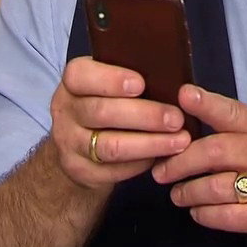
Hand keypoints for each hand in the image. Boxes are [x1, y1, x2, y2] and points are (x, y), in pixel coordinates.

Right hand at [49, 56, 191, 190]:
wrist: (75, 146)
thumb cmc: (104, 103)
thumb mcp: (106, 84)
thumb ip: (129, 77)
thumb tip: (170, 77)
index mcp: (73, 83)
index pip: (81, 76)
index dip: (111, 79)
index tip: (141, 84)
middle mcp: (66, 112)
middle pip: (103, 113)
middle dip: (145, 116)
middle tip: (176, 118)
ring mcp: (70, 144)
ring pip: (111, 146)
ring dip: (150, 144)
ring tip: (180, 141)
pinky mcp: (81, 171)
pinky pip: (114, 170)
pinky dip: (143, 163)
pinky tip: (164, 157)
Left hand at [151, 85, 246, 246]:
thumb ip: (231, 132)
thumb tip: (181, 125)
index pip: (232, 112)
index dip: (207, 103)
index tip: (185, 95)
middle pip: (216, 150)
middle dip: (181, 161)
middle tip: (162, 170)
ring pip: (215, 186)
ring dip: (188, 192)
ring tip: (179, 194)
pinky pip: (223, 215)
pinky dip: (203, 214)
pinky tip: (198, 211)